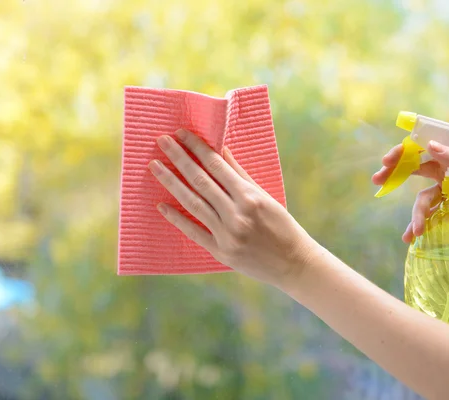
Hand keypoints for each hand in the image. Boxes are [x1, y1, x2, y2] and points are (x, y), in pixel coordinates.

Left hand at [149, 129, 315, 287]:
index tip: (181, 134)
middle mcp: (237, 214)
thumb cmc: (282, 226)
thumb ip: (241, 175)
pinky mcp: (221, 252)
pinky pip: (194, 232)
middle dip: (179, 158)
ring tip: (155, 166)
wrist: (294, 264)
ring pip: (193, 203)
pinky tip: (161, 205)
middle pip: (200, 181)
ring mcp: (227, 234)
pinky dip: (177, 218)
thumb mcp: (266, 197)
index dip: (197, 148)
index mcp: (250, 197)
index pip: (217, 166)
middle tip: (161, 141)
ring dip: (171, 183)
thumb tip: (222, 151)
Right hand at [372, 140, 448, 249]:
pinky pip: (429, 216)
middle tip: (378, 180)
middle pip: (417, 170)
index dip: (405, 152)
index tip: (388, 160)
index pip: (427, 149)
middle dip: (396, 174)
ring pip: (422, 200)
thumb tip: (429, 145)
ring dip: (414, 215)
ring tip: (413, 233)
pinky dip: (419, 225)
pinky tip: (413, 237)